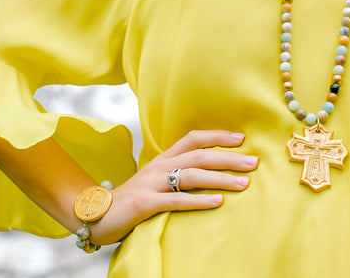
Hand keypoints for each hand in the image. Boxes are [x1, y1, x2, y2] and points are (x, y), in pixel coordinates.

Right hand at [87, 130, 256, 244]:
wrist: (95, 213)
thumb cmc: (131, 199)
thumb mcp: (155, 181)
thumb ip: (176, 174)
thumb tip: (209, 172)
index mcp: (163, 159)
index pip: (193, 139)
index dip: (218, 136)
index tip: (242, 138)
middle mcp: (159, 166)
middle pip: (199, 156)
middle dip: (229, 158)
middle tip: (254, 162)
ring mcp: (151, 183)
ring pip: (192, 176)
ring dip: (221, 179)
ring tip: (244, 184)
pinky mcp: (144, 203)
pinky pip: (176, 200)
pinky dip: (199, 201)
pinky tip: (218, 203)